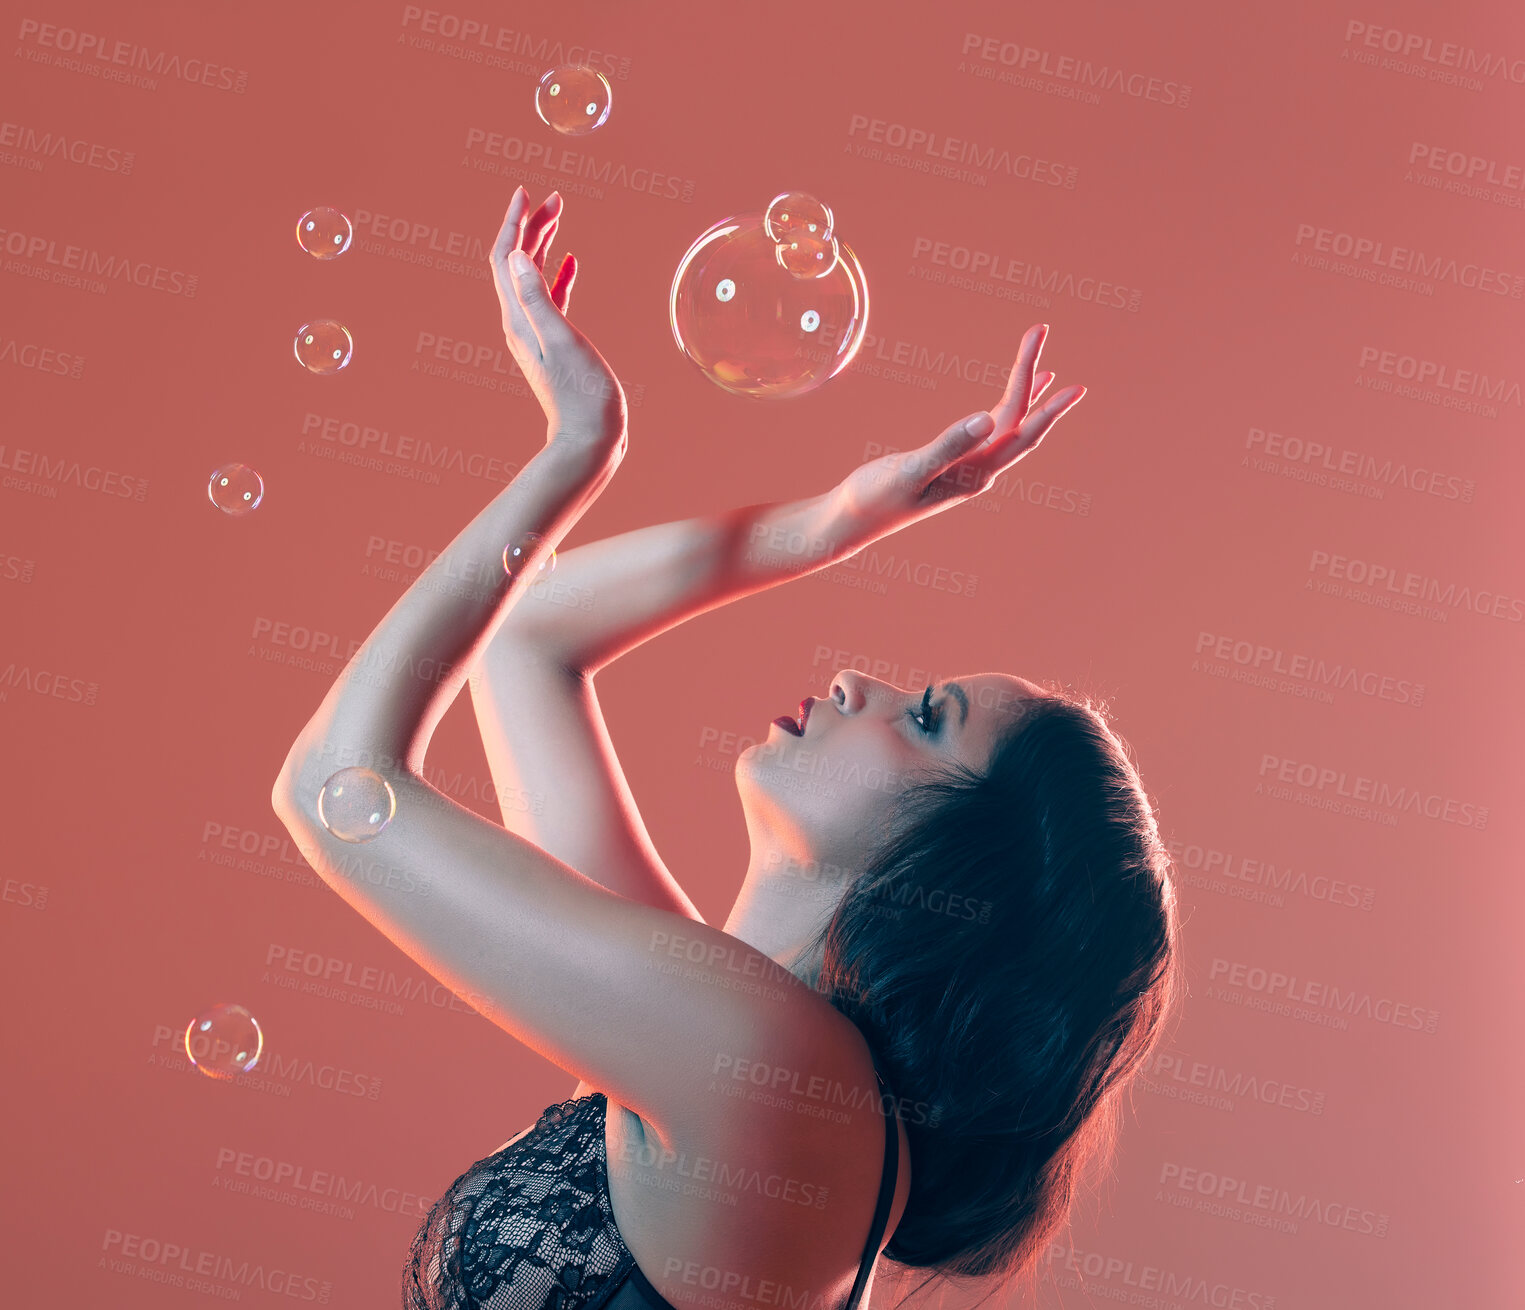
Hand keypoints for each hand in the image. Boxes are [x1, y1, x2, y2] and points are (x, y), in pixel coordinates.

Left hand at [491, 185, 627, 459]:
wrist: (590, 441)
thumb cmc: (582, 394)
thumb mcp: (560, 339)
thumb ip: (536, 296)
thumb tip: (514, 254)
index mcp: (518, 319)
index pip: (505, 258)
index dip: (513, 222)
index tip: (525, 191)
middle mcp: (521, 324)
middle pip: (516, 263)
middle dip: (531, 226)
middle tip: (553, 198)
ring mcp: (537, 335)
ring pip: (533, 277)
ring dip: (544, 244)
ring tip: (560, 217)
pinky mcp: (556, 346)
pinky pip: (551, 299)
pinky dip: (558, 275)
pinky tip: (572, 262)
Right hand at [827, 323, 1083, 545]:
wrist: (850, 520)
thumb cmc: (874, 497)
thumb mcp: (910, 470)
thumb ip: (948, 446)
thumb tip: (988, 419)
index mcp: (976, 474)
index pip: (1021, 433)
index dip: (1048, 407)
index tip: (1075, 385)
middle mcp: (980, 471)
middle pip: (1019, 421)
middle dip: (1033, 377)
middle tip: (1040, 329)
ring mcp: (968, 466)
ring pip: (1007, 424)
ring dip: (1025, 390)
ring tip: (1042, 359)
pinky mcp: (952, 461)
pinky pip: (990, 430)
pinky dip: (1005, 408)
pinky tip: (1011, 397)